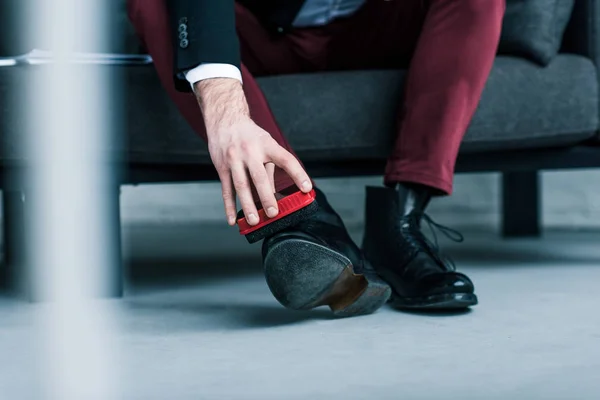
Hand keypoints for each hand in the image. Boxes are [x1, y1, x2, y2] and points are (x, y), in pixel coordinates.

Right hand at [194, 78, 312, 226]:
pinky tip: (233, 220)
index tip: (307, 188)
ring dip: (248, 205)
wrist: (225, 119)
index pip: (286, 160)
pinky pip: (226, 190)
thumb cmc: (250, 135)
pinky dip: (229, 206)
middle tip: (273, 213)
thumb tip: (275, 196)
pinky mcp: (221, 167)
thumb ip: (270, 170)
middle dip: (266, 196)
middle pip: (259, 177)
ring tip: (254, 221)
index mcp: (267, 145)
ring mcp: (234, 159)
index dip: (298, 174)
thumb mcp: (265, 145)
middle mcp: (250, 151)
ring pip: (241, 185)